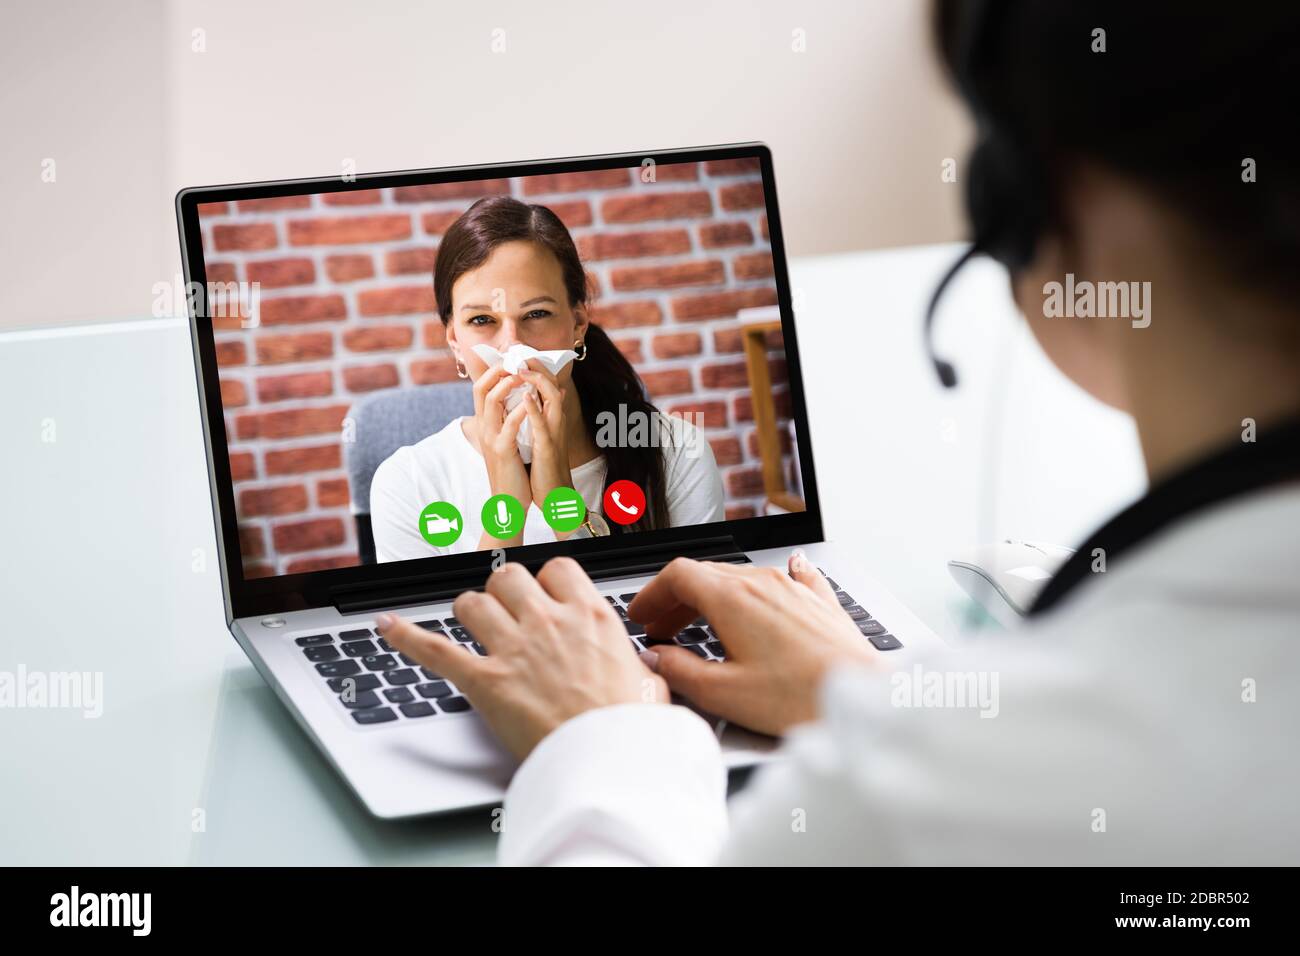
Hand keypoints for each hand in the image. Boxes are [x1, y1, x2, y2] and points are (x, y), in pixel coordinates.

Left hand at [377, 559, 668, 759]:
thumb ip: (635, 664)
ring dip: (470, 613)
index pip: (557, 568)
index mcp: (590, 616)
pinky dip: (406, 636)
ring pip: (472, 603)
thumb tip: (641, 668)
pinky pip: (434, 649)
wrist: (609, 762)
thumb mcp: (649, 683)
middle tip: (509, 611)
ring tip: (474, 626)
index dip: (547, 580)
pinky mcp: (484, 681)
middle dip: (504, 591)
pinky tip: (388, 625)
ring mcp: (513, 649)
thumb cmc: (630, 729)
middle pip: (508, 577)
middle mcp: (548, 623)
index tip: (546, 594)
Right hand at [472, 364, 530, 537]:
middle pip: (480, 389)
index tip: (511, 360)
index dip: (494, 371)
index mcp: (486, 425)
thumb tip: (528, 399)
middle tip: (515, 360)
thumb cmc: (513, 471)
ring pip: (490, 402)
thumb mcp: (511, 442)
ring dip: (506, 385)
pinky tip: (530, 403)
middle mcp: (484, 429)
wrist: (508, 503)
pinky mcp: (502, 452)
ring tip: (522, 375)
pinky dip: (519, 412)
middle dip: (497, 371)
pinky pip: (508, 426)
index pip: (481, 389)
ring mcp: (491, 439)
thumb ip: (514, 420)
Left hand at [516, 361, 572, 515]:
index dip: (536, 366)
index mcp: (552, 418)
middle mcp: (556, 421)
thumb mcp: (545, 435)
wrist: (555, 496)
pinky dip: (535, 409)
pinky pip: (543, 424)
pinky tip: (525, 396)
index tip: (520, 352)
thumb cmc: (547, 467)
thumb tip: (553, 394)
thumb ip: (547, 414)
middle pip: (552, 384)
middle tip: (521, 351)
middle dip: (537, 366)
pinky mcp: (548, 448)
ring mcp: (554, 433)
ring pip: (552, 398)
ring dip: (537, 380)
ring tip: (523, 366)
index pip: (547, 384)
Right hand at [628, 552, 876, 735]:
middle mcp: (763, 583)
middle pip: (706, 574)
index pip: (678, 574)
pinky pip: (791, 576)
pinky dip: (768, 581)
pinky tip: (784, 571)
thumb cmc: (799, 697)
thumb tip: (656, 658)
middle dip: (677, 598)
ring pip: (741, 577)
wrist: (861, 698)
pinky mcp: (820, 603)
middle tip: (660, 627)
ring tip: (701, 621)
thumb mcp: (723, 692)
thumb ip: (680, 670)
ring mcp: (794, 589)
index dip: (651, 593)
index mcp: (733, 598)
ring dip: (712, 595)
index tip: (641, 614)